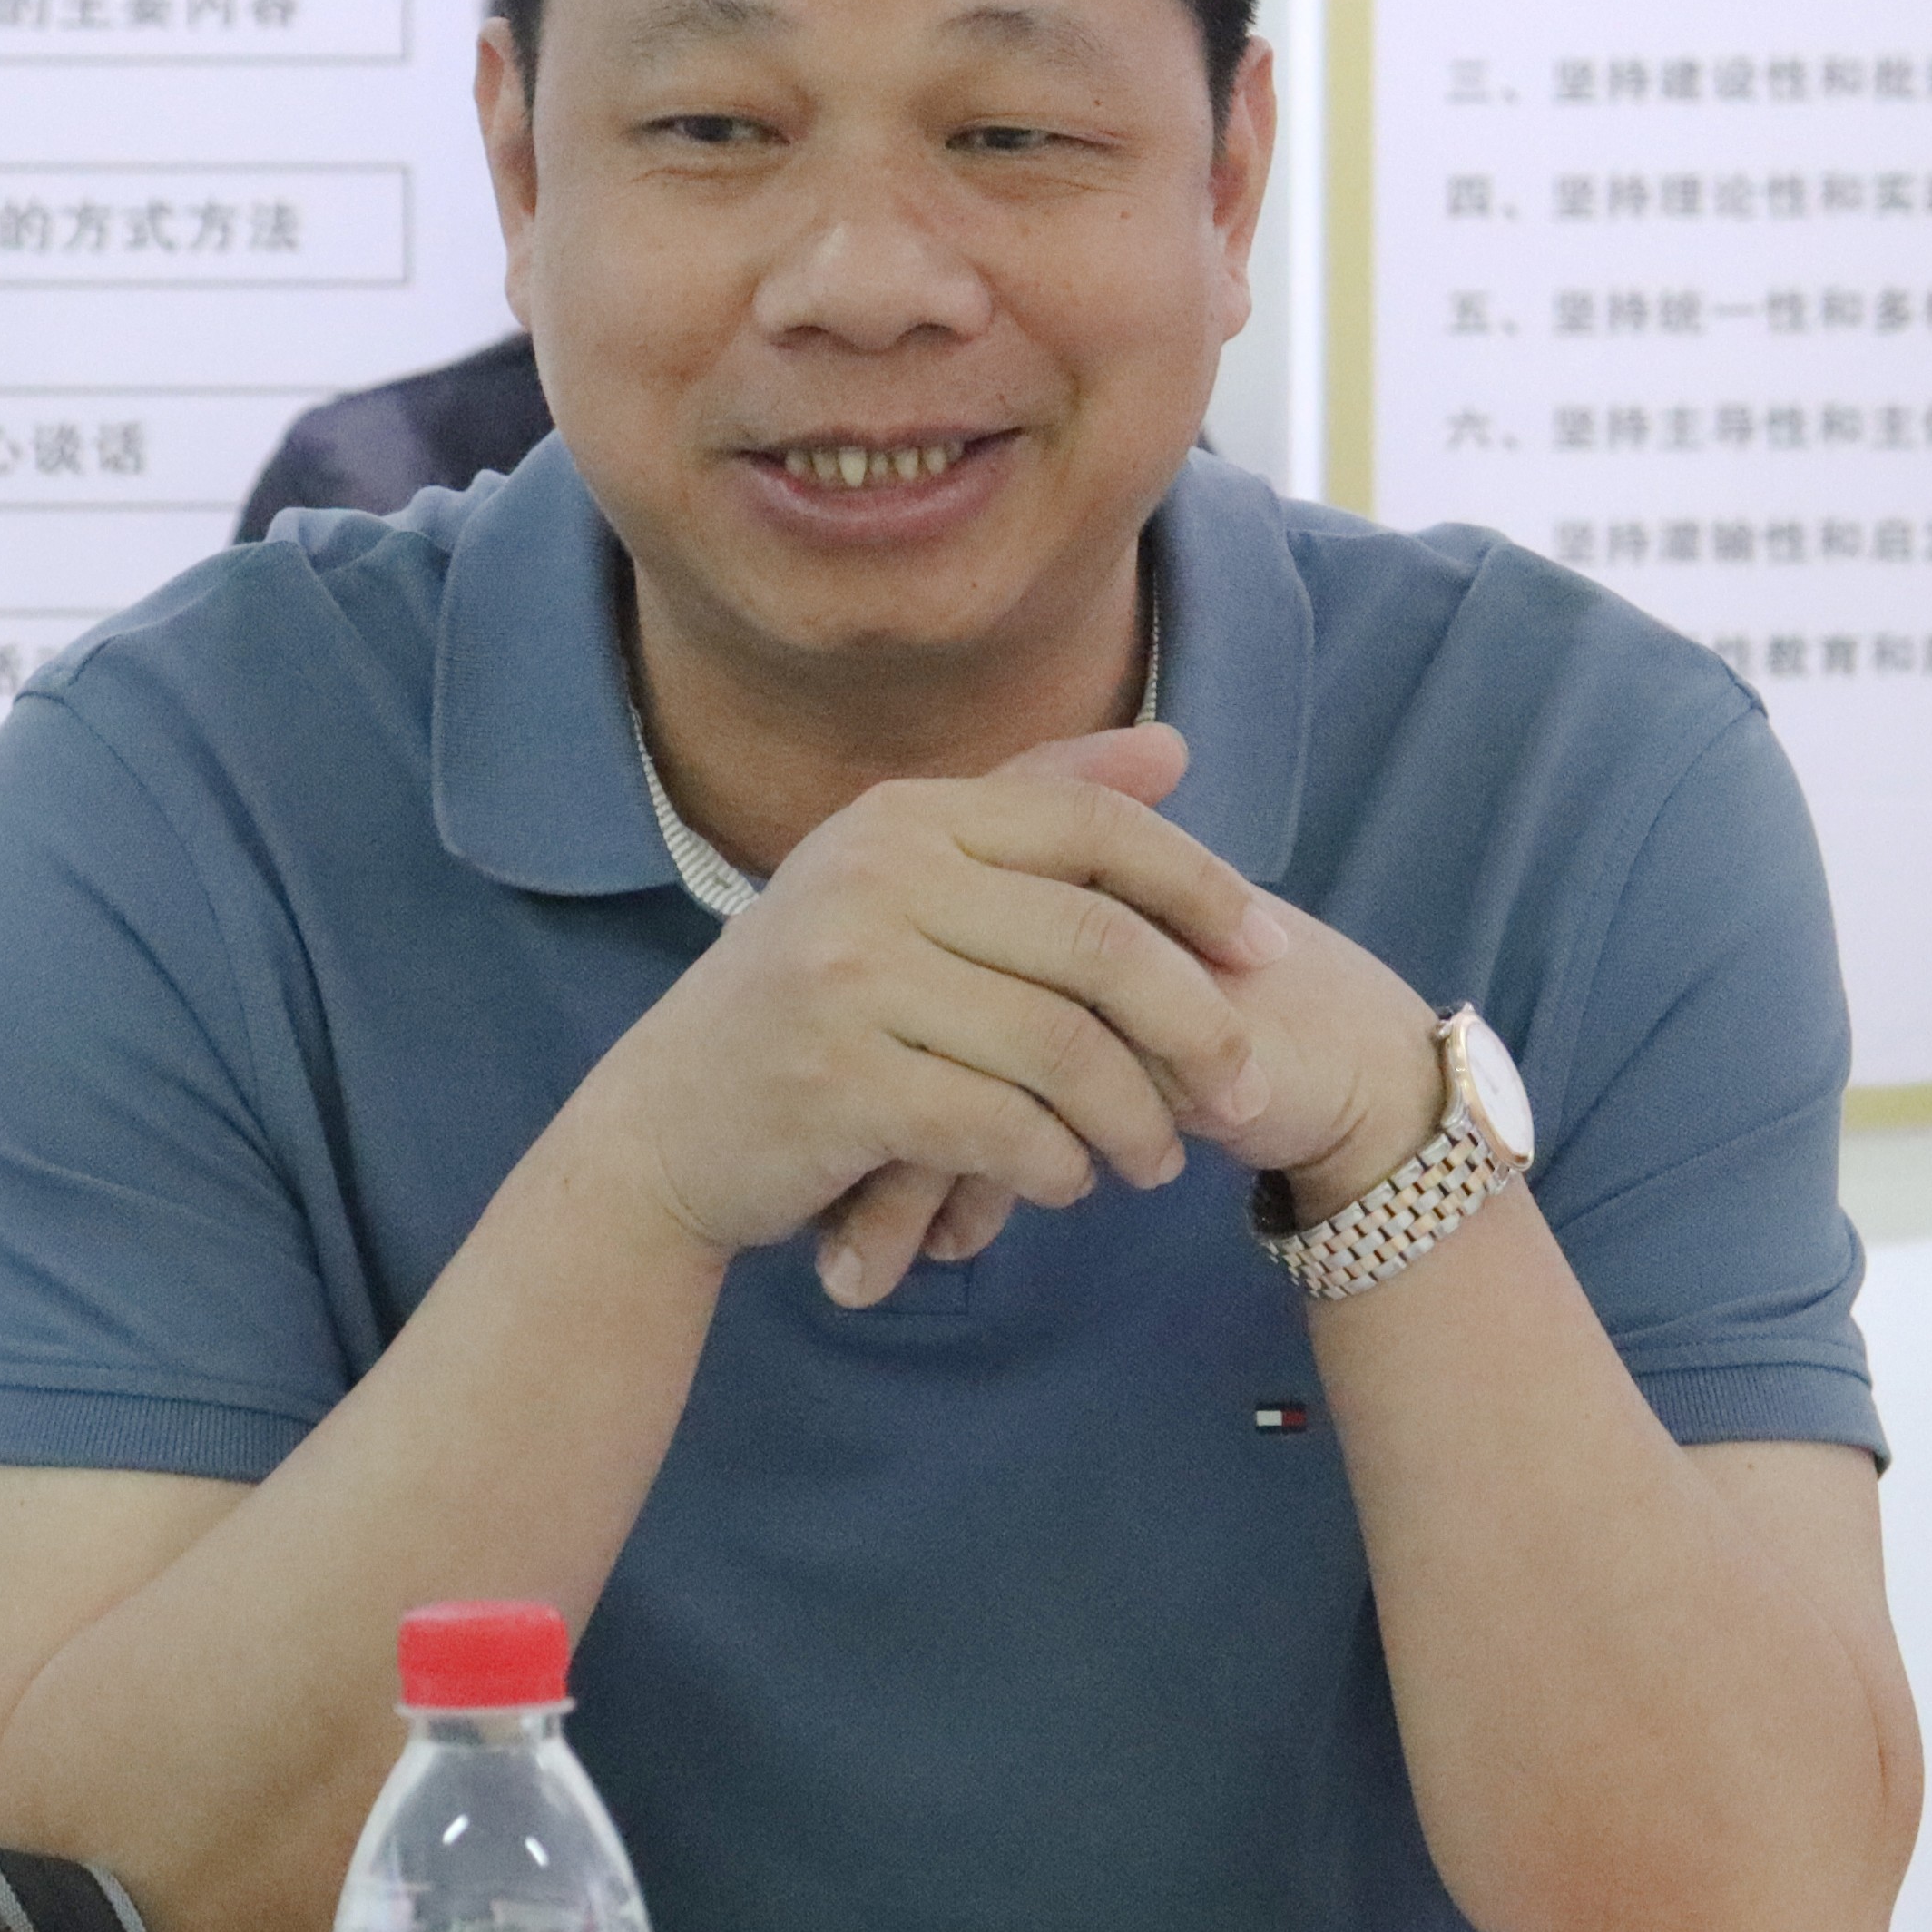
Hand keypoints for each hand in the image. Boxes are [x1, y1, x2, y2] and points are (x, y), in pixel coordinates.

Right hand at [575, 725, 1448, 1306]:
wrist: (663, 1128)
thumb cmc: (811, 1007)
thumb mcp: (906, 888)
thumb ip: (1033, 812)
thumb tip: (1175, 748)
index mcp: (903, 815)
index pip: (1093, 826)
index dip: (1199, 887)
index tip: (1268, 953)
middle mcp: (872, 876)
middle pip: (1099, 943)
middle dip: (1196, 1025)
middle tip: (1241, 1093)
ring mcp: (846, 976)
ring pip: (1063, 1048)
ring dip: (1132, 1119)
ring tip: (1154, 1161)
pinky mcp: (836, 1081)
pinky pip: (1002, 1128)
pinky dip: (1055, 1166)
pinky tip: (1065, 1183)